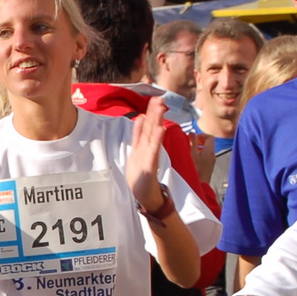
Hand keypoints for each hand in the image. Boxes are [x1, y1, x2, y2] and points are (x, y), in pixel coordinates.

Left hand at [124, 96, 168, 213]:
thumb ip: (138, 136)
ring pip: (153, 135)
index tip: (154, 99)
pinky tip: (160, 128)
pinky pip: (154, 150)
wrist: (146, 197)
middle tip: (159, 98)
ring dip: (157, 121)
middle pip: (151, 128)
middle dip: (155, 113)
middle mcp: (147, 150)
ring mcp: (149, 157)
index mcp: (142, 147)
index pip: (146, 127)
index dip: (150, 113)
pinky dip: (157, 139)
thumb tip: (139, 119)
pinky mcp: (150, 165)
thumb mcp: (136, 154)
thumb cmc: (141, 178)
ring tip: (160, 107)